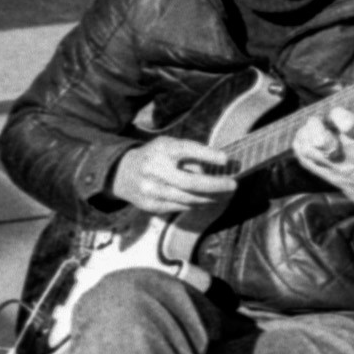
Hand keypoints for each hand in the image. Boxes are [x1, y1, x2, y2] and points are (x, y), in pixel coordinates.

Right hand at [110, 136, 237, 216]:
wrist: (120, 173)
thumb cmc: (153, 156)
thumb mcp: (167, 146)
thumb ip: (188, 154)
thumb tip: (218, 166)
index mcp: (160, 150)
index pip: (186, 150)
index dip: (207, 154)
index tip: (226, 159)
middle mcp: (154, 170)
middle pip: (190, 182)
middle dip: (215, 185)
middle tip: (233, 185)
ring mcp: (151, 190)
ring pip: (188, 199)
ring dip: (210, 198)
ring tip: (225, 194)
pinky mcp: (151, 206)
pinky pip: (180, 207)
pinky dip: (197, 204)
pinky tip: (207, 201)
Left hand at [293, 106, 353, 228]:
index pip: (342, 119)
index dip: (337, 113)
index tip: (339, 113)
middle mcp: (347, 153)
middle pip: (318, 136)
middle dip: (314, 124)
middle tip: (318, 121)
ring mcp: (335, 166)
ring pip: (308, 148)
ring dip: (305, 134)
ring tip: (310, 129)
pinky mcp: (329, 177)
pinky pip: (306, 162)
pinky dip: (300, 148)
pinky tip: (304, 141)